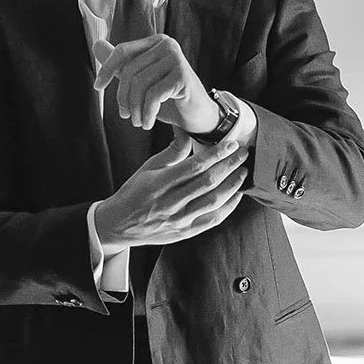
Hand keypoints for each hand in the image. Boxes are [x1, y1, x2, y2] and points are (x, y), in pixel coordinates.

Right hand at [93, 130, 250, 248]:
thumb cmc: (134, 192)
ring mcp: (179, 220)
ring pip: (214, 201)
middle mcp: (171, 203)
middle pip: (208, 182)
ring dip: (233, 185)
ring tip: (243, 171)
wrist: (119, 225)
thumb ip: (171, 152)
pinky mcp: (185, 232)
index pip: (195, 165)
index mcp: (160, 183)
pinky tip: (237, 194)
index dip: (217, 153)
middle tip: (244, 153)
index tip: (232, 143)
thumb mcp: (148, 168)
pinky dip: (228, 207)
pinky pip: (212, 220)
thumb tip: (188, 131)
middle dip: (230, 165)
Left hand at [99, 34, 220, 135]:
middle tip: (126, 116)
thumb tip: (97, 45)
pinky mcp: (182, 76)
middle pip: (130, 70)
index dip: (107, 69)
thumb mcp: (142, 81)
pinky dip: (147, 113)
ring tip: (138, 122)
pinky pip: (153, 95)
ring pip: (140, 83)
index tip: (97, 87)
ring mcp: (176, 59)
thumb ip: (121, 64)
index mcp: (156, 42)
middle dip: (123, 97)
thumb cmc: (170, 99)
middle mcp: (167, 45)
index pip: (123, 51)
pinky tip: (148, 123)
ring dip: (135, 108)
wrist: (198, 116)